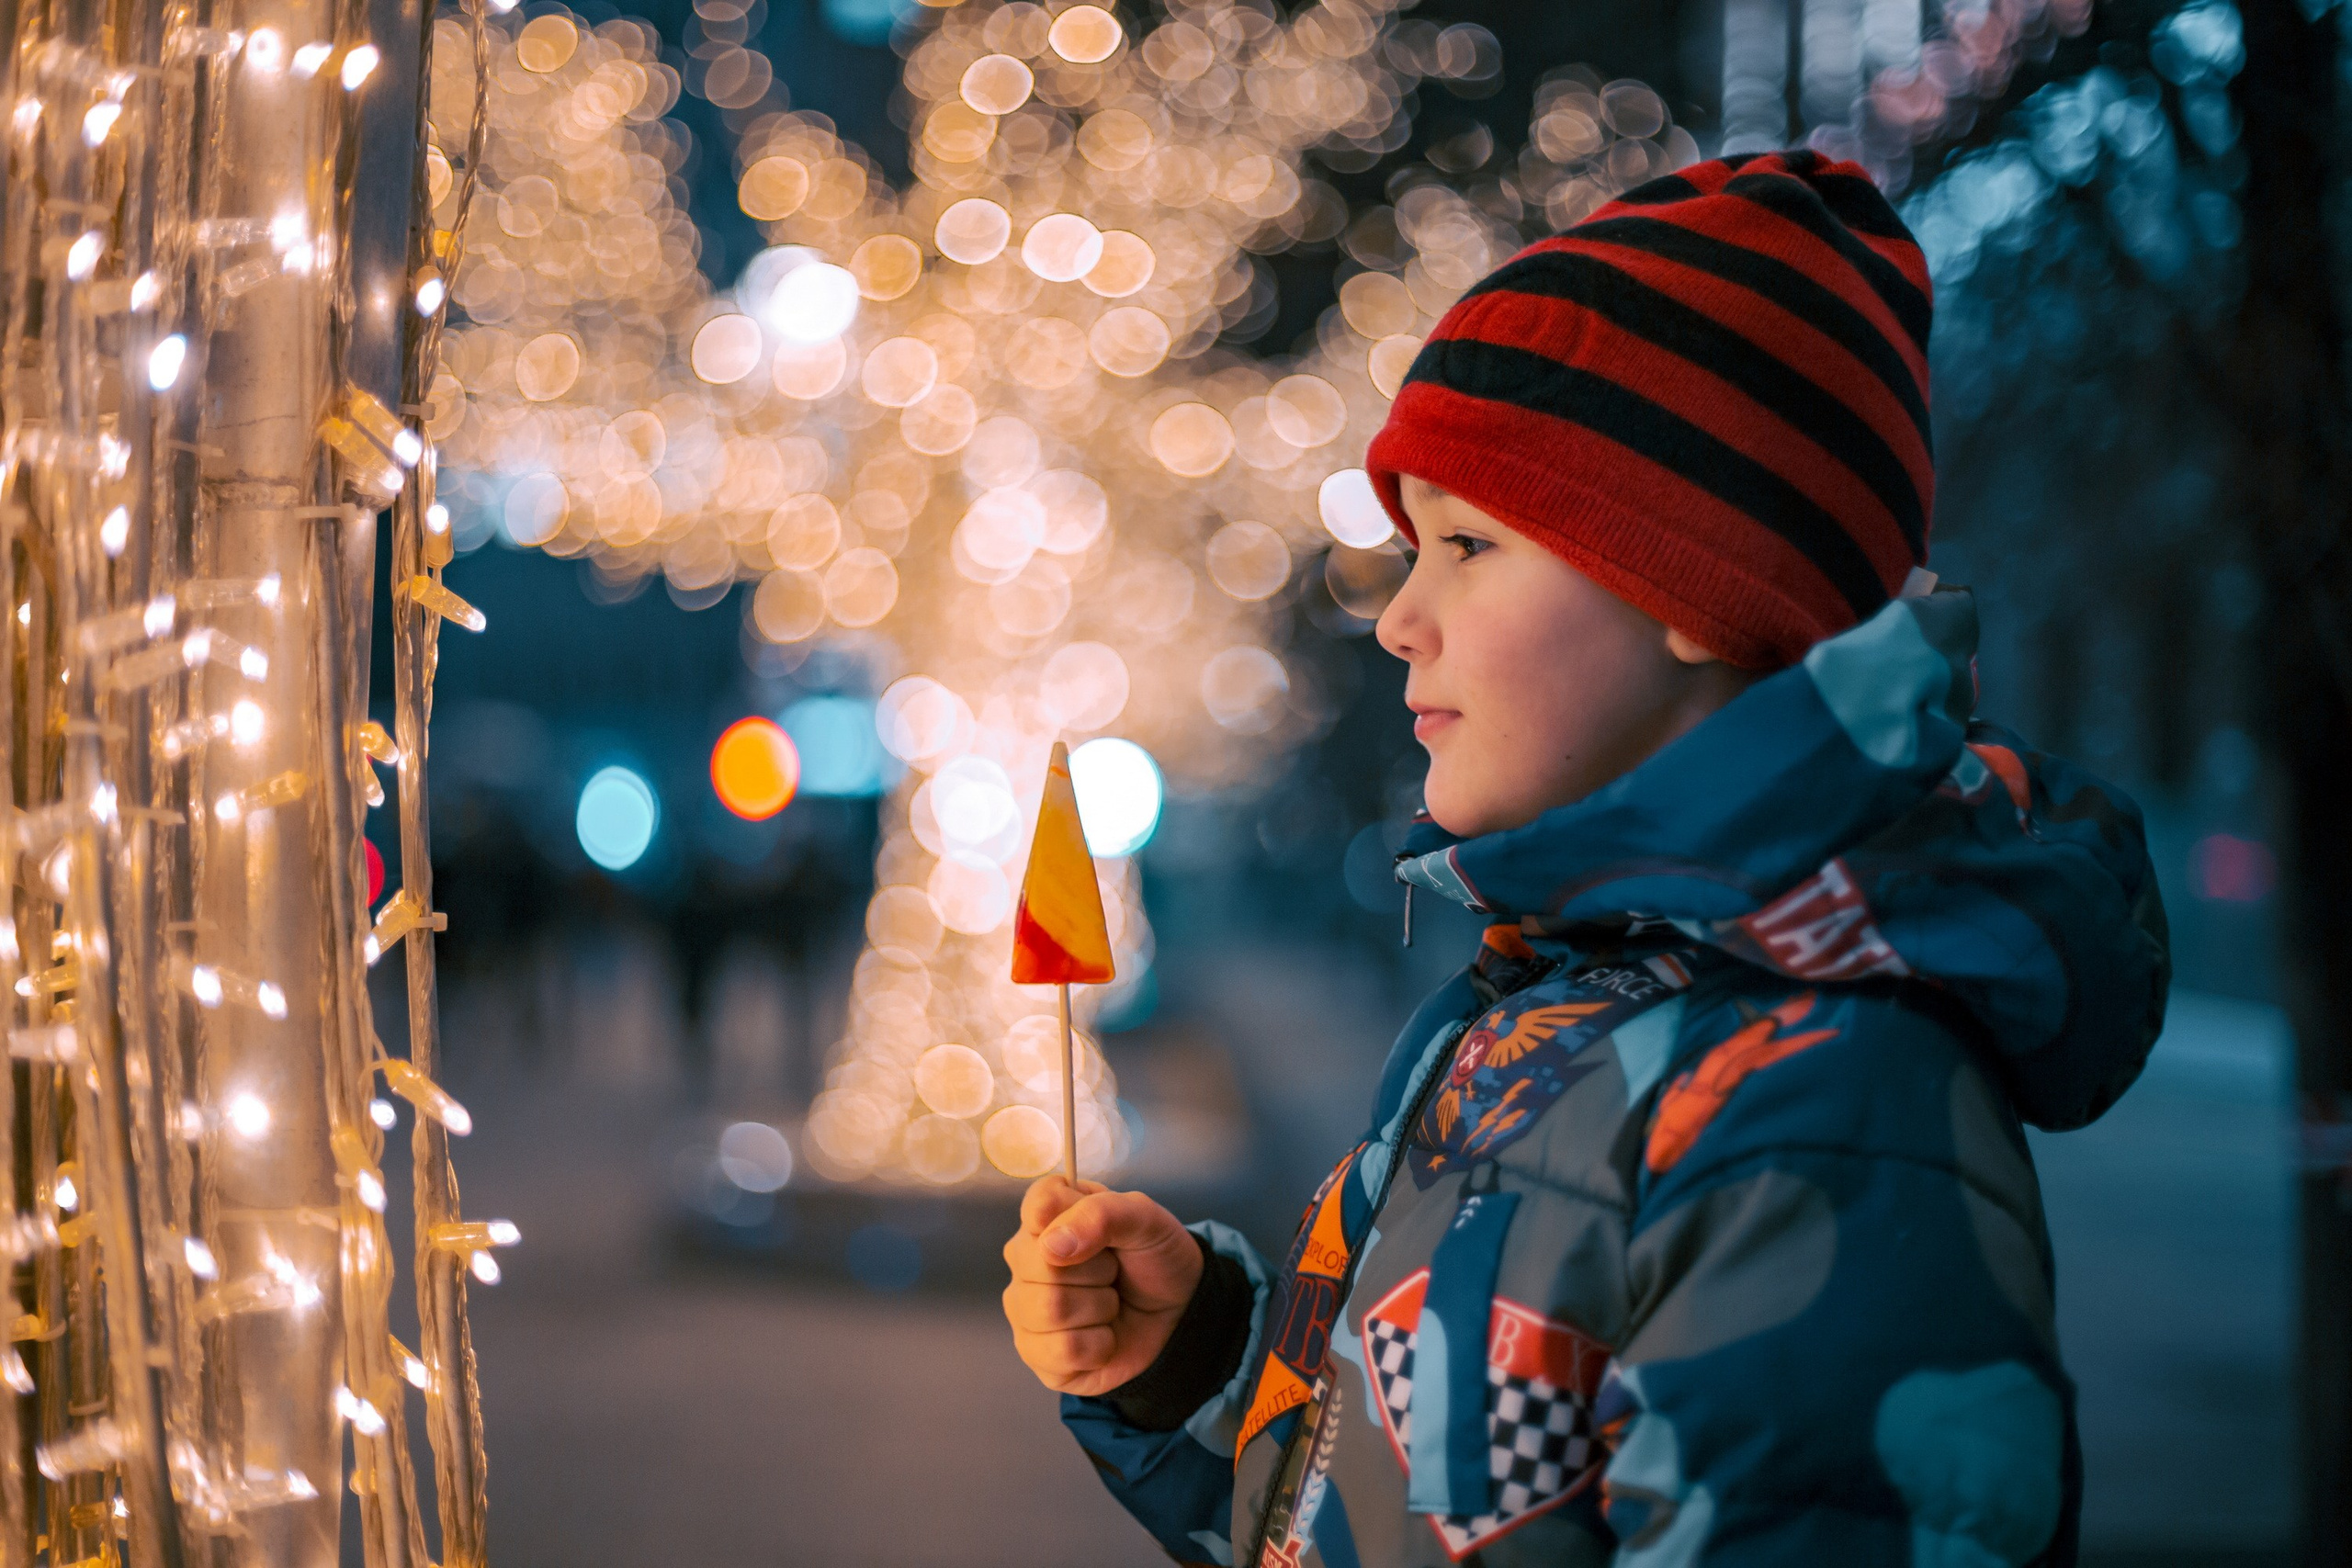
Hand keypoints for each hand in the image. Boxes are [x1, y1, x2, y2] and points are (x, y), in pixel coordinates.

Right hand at [1002, 1175, 1203, 1396]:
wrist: (1177, 1312)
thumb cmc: (1153, 1257)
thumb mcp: (1144, 1219)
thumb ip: (1102, 1214)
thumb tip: (1051, 1245)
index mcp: (1046, 1215)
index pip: (1038, 1206)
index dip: (1079, 1221)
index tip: (1107, 1233)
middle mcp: (1024, 1259)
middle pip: (1042, 1264)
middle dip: (1099, 1271)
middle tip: (1113, 1272)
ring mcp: (1024, 1308)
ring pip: (1051, 1309)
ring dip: (1101, 1308)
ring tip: (1109, 1303)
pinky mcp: (1035, 1353)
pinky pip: (1061, 1350)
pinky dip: (1099, 1344)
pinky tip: (1104, 1336)